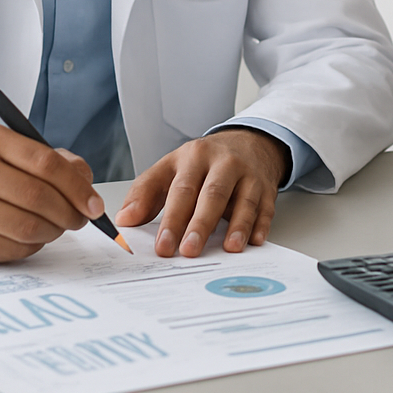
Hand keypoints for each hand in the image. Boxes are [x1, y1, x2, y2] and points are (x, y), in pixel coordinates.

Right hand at [0, 121, 102, 263]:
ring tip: (55, 227)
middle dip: (69, 213)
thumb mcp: (14, 152)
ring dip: (52, 232)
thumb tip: (87, 185)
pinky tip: (30, 237)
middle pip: (38, 197)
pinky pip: (11, 249)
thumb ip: (56, 162)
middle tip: (80, 219)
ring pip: (26, 227)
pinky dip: (31, 246)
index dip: (77, 187)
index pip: (45, 163)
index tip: (94, 204)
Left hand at [115, 128, 289, 257]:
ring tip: (229, 249)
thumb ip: (146, 192)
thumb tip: (125, 220)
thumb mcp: (171, 168)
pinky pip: (265, 207)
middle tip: (189, 251)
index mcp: (193, 157)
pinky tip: (255, 240)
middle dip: (199, 224)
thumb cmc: (204, 162)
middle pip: (211, 194)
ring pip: (243, 200)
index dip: (171, 219)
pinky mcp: (266, 187)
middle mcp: (222, 163)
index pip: (180, 189)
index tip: (162, 246)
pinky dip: (261, 225)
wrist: (248, 142)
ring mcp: (248, 174)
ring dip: (237, 226)